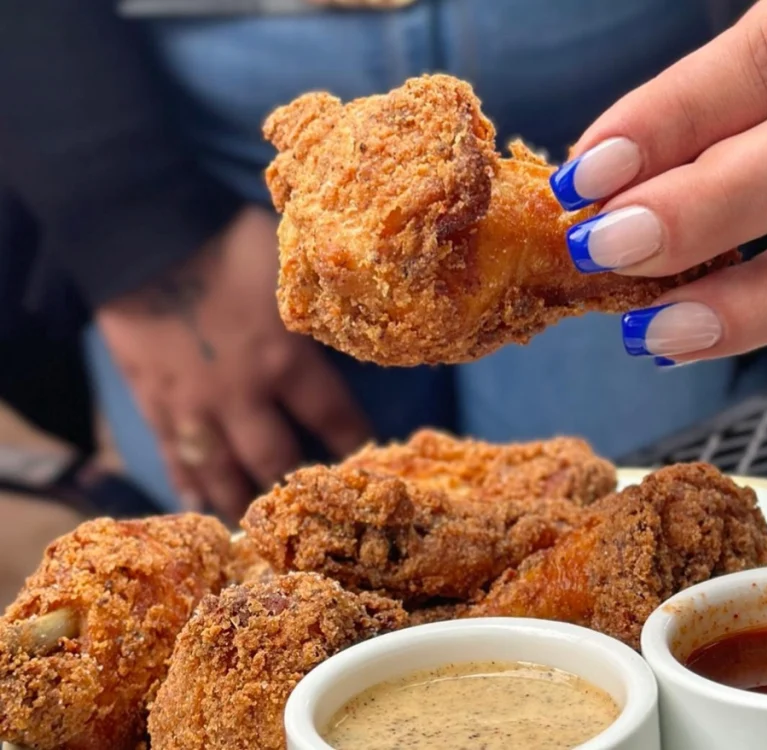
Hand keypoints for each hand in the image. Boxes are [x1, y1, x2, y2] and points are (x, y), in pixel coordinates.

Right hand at [96, 206, 370, 521]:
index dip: (355, 443)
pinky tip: (197, 506)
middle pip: (277, 460)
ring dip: (243, 502)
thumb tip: (349, 327)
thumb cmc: (227, 242)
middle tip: (313, 510)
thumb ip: (315, 312)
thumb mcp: (290, 272)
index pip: (334, 418)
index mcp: (286, 360)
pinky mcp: (152, 404)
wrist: (143, 235)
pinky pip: (173, 457)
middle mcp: (244, 396)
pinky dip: (186, 484)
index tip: (369, 463)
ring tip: (259, 526)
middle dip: (297, 487)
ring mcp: (194, 406)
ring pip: (222, 472)